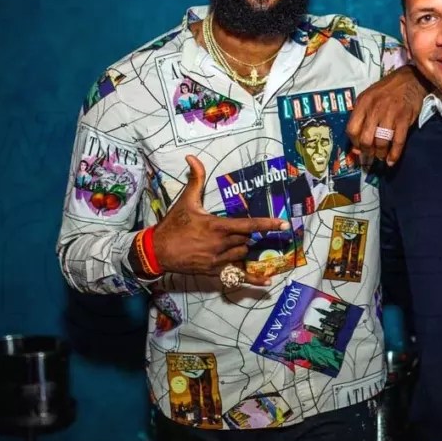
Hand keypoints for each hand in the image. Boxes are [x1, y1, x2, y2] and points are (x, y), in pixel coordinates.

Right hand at [151, 155, 288, 285]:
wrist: (157, 250)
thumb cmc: (173, 225)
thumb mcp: (185, 201)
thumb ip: (195, 179)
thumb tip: (192, 157)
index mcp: (217, 226)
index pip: (249, 225)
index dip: (268, 224)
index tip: (284, 224)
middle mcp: (221, 244)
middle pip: (247, 239)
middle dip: (246, 234)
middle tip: (239, 229)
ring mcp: (218, 260)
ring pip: (243, 253)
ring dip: (243, 247)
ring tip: (231, 241)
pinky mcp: (214, 271)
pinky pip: (237, 275)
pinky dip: (252, 279)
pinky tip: (266, 283)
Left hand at [346, 64, 429, 165]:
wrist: (410, 79)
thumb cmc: (387, 91)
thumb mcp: (369, 98)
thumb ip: (362, 119)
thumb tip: (357, 146)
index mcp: (363, 103)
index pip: (352, 129)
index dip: (354, 143)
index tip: (359, 148)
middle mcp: (374, 108)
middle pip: (365, 139)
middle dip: (367, 152)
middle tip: (371, 156)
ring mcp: (390, 114)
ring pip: (381, 142)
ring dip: (380, 154)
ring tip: (382, 156)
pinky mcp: (404, 118)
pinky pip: (398, 141)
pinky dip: (394, 154)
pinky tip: (391, 161)